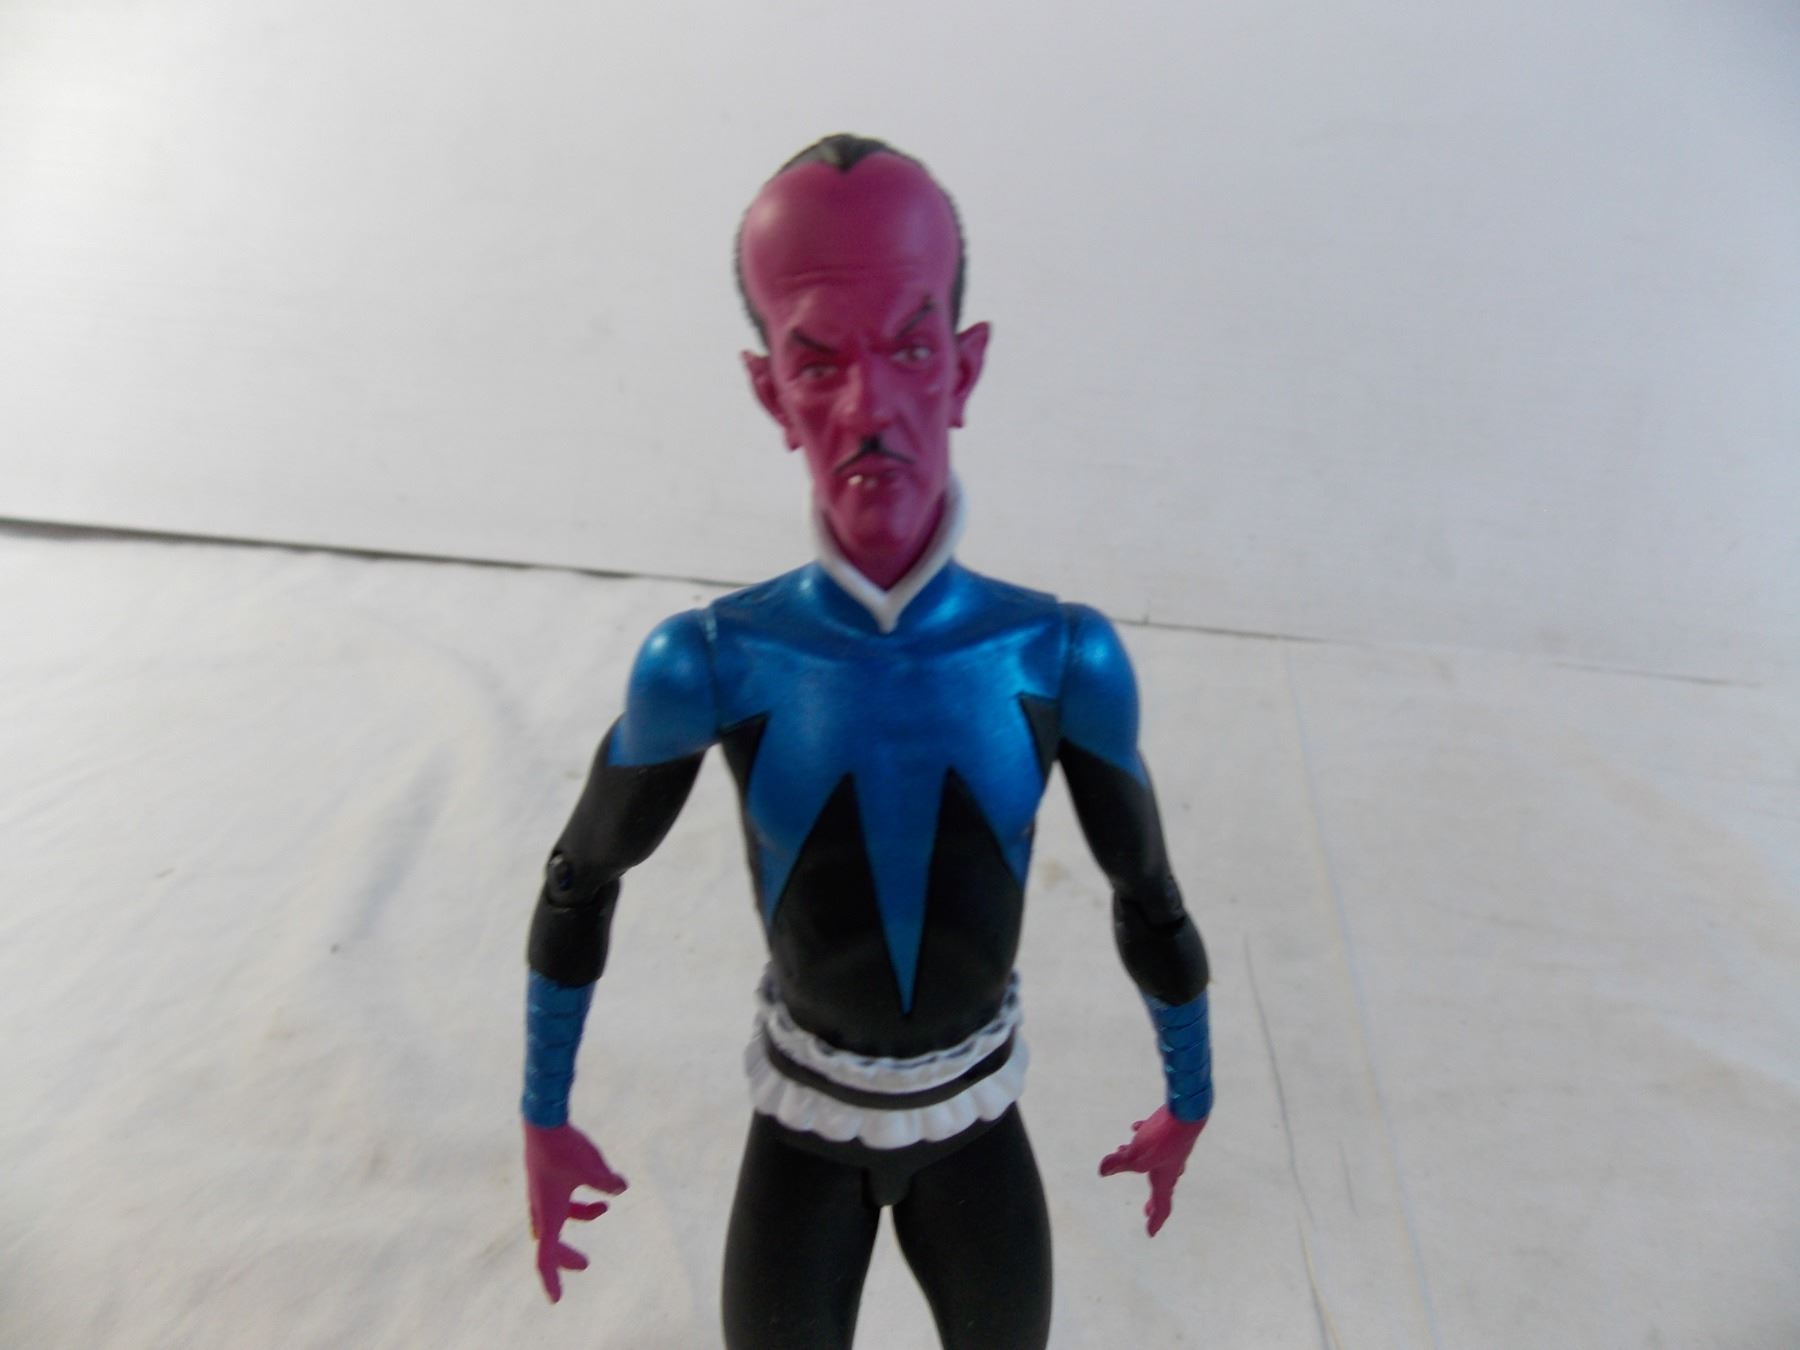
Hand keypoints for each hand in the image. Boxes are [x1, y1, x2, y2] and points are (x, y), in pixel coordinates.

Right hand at [523, 1120, 627, 1301]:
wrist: (542, 1120)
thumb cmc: (566, 1147)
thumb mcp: (595, 1168)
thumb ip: (609, 1183)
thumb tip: (621, 1188)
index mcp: (549, 1214)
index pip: (546, 1257)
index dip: (552, 1280)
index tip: (557, 1300)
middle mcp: (540, 1207)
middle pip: (550, 1242)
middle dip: (567, 1255)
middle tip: (585, 1264)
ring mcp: (539, 1192)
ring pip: (555, 1218)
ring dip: (578, 1219)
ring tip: (604, 1209)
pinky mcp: (543, 1177)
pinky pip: (558, 1199)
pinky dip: (576, 1200)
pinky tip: (599, 1184)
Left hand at [1098, 1105, 1205, 1236]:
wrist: (1186, 1111)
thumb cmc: (1163, 1138)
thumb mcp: (1135, 1153)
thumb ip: (1118, 1163)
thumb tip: (1101, 1171)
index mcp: (1165, 1178)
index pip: (1162, 1206)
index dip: (1155, 1221)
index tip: (1150, 1234)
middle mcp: (1172, 1167)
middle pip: (1162, 1188)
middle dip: (1153, 1200)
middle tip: (1146, 1211)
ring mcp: (1174, 1150)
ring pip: (1160, 1163)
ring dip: (1145, 1167)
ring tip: (1129, 1161)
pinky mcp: (1172, 1133)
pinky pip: (1157, 1139)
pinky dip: (1145, 1138)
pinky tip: (1135, 1128)